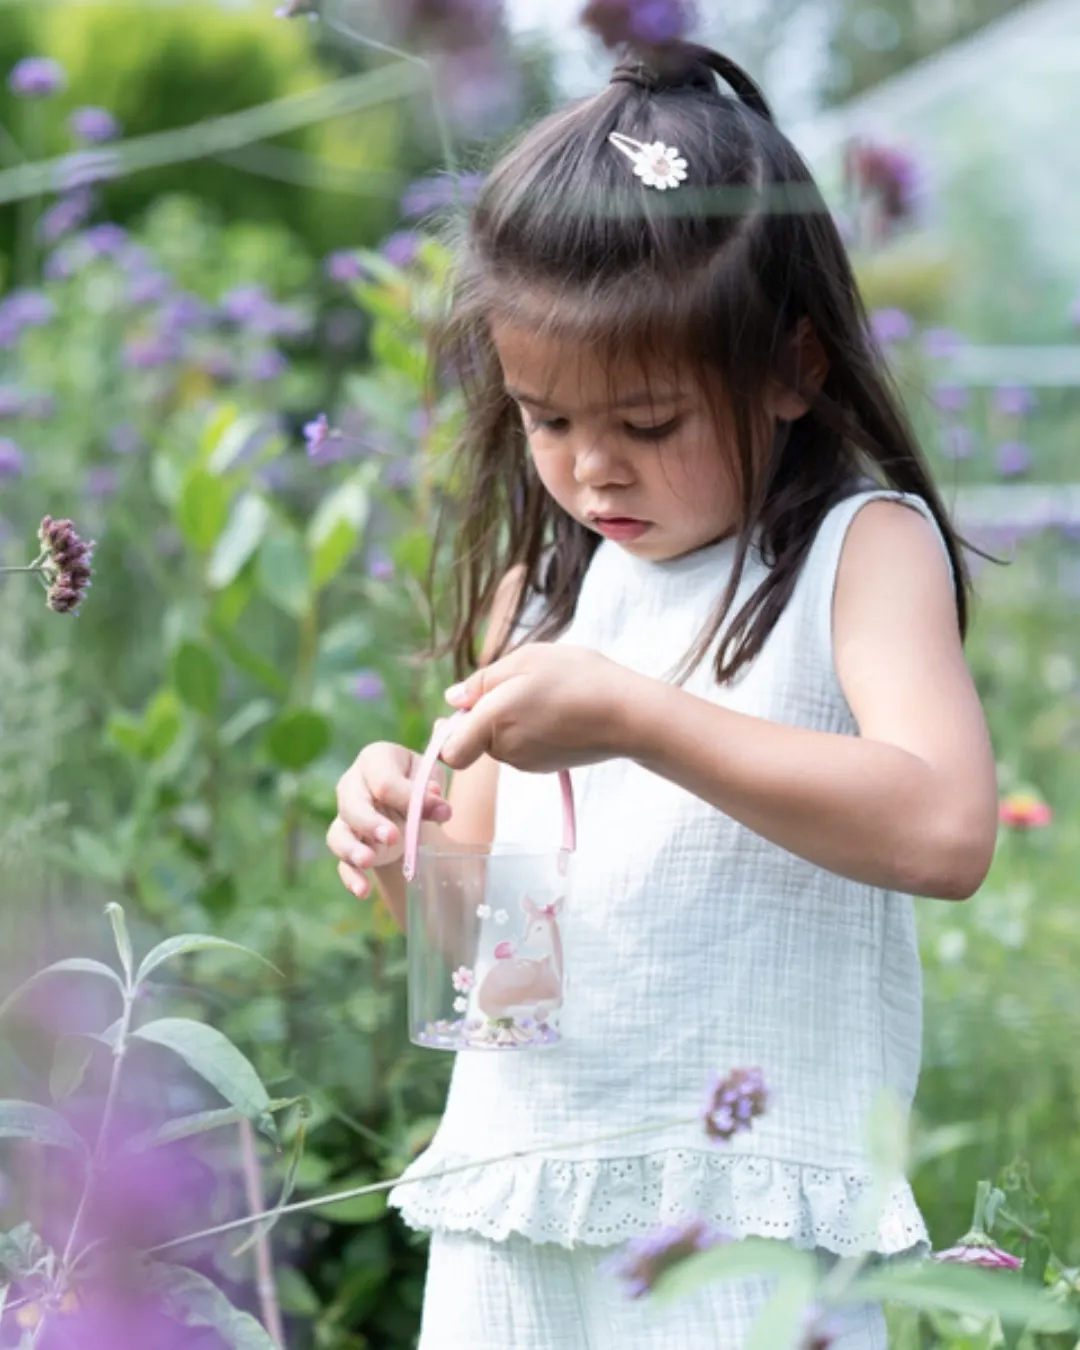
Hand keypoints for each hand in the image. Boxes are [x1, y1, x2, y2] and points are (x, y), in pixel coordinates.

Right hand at [327, 738, 451, 898]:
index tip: (439, 810)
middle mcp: (352, 786)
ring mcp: (346, 817)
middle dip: (371, 823)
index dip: (408, 797)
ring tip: (368, 862)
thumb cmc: (418, 782)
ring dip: (352, 850)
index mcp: (374, 759)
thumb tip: (438, 804)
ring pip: (338, 834)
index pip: (383, 781)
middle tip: (392, 837)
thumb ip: (432, 791)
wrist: (409, 800)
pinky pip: (342, 862)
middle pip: (352, 805)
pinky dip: (351, 876)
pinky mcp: (348, 844)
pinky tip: (362, 891)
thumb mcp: (430, 778)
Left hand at [439, 645, 633, 773]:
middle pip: (478, 738)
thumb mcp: (527, 659)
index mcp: (493, 721)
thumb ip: (483, 680)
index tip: (467, 708)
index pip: (451, 751)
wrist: (629, 713)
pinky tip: (560, 709)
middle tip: (523, 684)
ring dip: (514, 719)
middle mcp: (506, 750)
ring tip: (548, 693)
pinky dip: (533, 729)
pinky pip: (525, 747)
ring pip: (502, 741)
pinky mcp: (547, 766)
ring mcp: (527, 762)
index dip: (450, 732)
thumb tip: (453, 699)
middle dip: (489, 713)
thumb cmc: (579, 678)